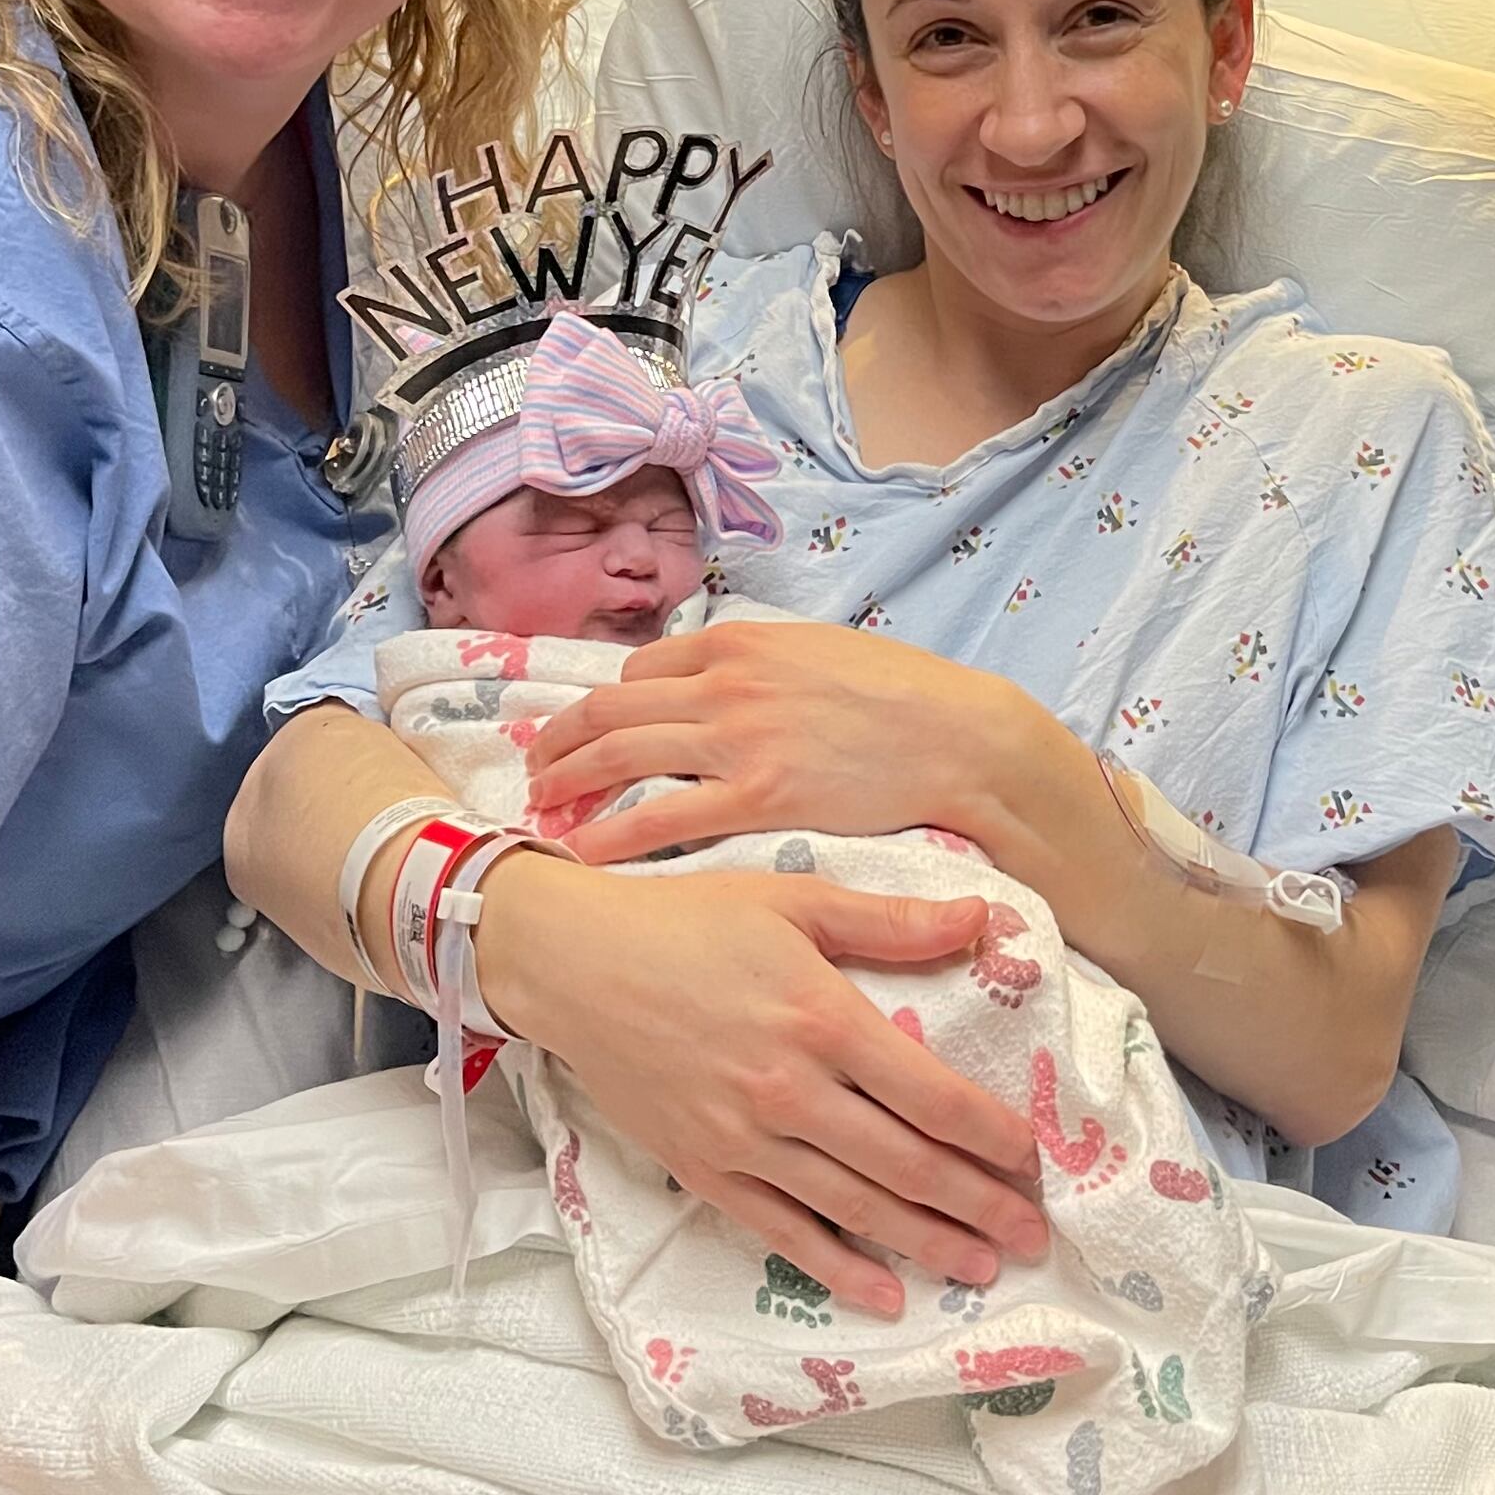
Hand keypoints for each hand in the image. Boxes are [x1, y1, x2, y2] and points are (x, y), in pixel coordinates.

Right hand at [474, 855, 1049, 1314]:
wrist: (573, 963)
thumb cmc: (688, 921)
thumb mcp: (794, 900)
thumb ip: (890, 922)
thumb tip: (983, 916)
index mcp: (823, 1018)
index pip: (931, 1095)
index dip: (990, 1135)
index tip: (1033, 1159)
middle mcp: (791, 1091)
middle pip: (906, 1164)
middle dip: (977, 1204)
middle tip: (1033, 1235)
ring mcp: (746, 1140)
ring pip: (856, 1207)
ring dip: (926, 1242)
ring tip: (982, 1266)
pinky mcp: (705, 1170)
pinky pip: (783, 1232)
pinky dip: (837, 1267)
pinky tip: (883, 1293)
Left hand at [526, 620, 1062, 864]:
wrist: (959, 740)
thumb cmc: (905, 697)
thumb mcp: (823, 653)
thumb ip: (764, 664)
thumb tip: (725, 680)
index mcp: (742, 642)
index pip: (643, 669)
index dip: (605, 703)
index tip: (585, 729)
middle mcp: (725, 683)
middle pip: (612, 710)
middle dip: (562, 739)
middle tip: (535, 768)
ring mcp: (737, 740)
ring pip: (620, 757)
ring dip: (569, 781)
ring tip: (541, 807)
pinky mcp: (756, 798)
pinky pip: (659, 816)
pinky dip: (610, 833)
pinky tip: (582, 851)